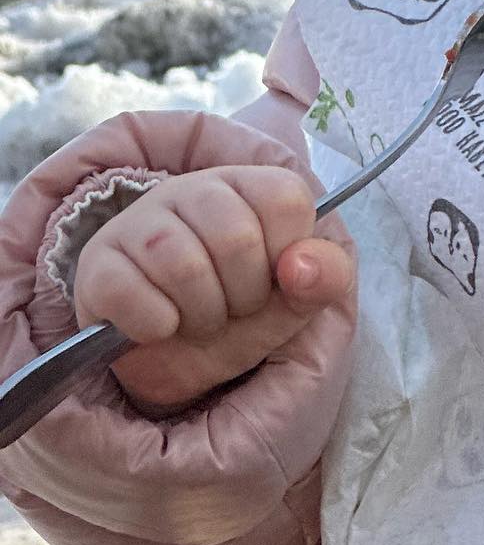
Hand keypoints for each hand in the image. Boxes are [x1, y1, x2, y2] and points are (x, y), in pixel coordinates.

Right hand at [72, 165, 353, 413]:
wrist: (176, 359)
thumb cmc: (241, 315)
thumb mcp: (297, 300)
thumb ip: (324, 276)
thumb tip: (301, 266)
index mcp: (248, 185)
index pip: (286, 199)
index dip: (288, 256)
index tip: (274, 279)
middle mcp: (192, 189)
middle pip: (235, 237)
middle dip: (244, 296)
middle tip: (233, 308)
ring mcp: (139, 221)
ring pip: (182, 264)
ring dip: (201, 315)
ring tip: (198, 319)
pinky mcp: (98, 264)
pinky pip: (128, 292)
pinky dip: (154, 325)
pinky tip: (159, 326)